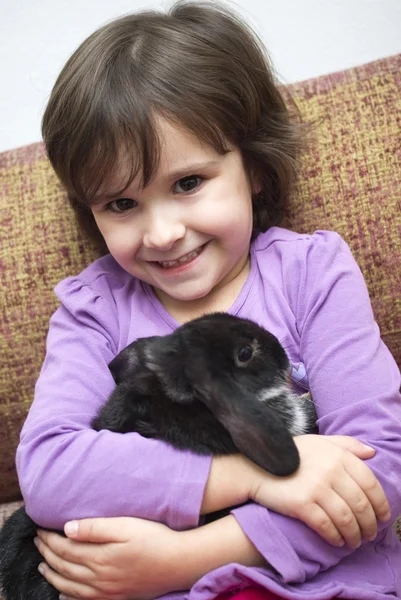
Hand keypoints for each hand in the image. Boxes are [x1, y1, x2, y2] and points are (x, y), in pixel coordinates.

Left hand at [35, 517, 180, 599]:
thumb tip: (67, 528)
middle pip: (65, 567)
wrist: (179, 563)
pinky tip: (63, 593)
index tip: (40, 529)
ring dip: (53, 575)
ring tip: (42, 565)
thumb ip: (96, 527)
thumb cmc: (155, 539)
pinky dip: (68, 596)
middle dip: (47, 554)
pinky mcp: (116, 598)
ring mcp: (107, 591)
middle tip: (36, 542)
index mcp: (100, 557)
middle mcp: (99, 578)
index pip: (65, 549)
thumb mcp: (126, 526)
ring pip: (70, 587)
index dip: (50, 539)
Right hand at [249, 435, 390, 548]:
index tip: (383, 517)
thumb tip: (372, 453)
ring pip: (347, 519)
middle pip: (361, 504)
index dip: (381, 504)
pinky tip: (337, 542)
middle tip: (370, 535)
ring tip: (355, 542)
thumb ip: (346, 444)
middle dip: (370, 524)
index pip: (370, 483)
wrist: (256, 466)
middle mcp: (330, 470)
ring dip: (355, 535)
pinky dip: (336, 537)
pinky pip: (327, 527)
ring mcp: (316, 487)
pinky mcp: (302, 504)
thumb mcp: (318, 442)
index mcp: (338, 455)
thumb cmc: (289, 454)